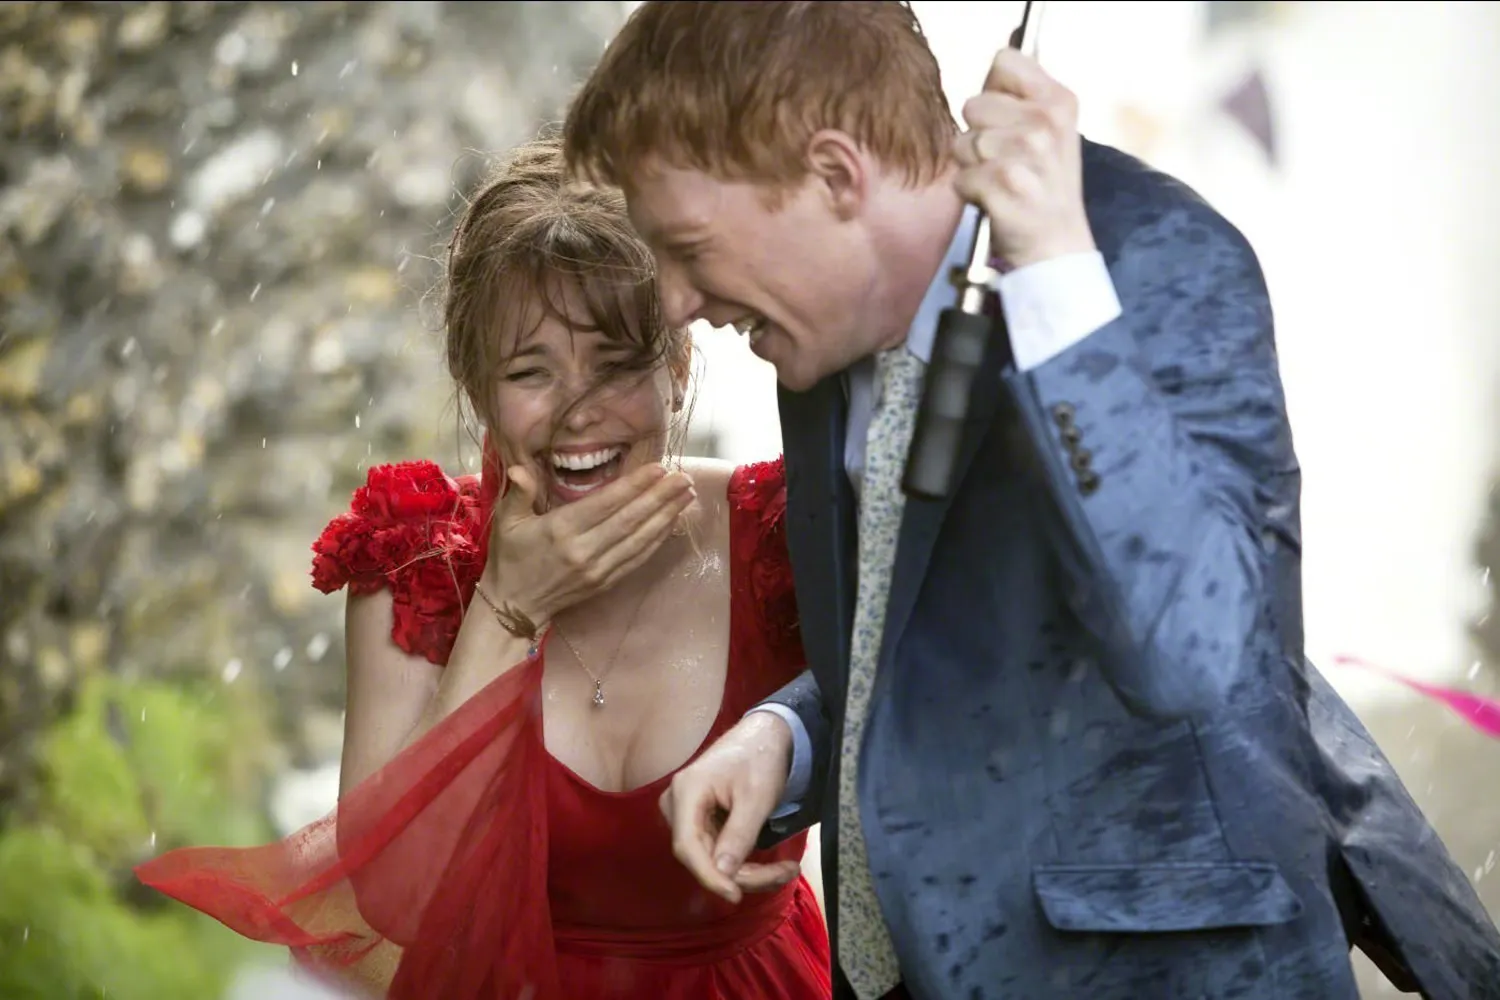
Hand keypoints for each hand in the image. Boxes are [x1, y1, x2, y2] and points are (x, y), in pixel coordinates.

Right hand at [485, 461, 695, 622]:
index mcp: (561, 530)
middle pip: (630, 520)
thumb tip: (521, 469)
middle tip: (684, 478)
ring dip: (666, 517)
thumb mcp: (506, 521)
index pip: (606, 504)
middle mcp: (583, 550)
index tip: (658, 468)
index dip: (635, 486)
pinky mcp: (606, 582)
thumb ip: (519, 492)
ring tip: (687, 495)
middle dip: (660, 497)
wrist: (514, 606)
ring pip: (639, 540)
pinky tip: (671, 522)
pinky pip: (637, 559)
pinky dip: (657, 540)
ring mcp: (598, 569)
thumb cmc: (510, 557)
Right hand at [660, 712, 798, 902]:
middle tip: (786, 873)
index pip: (687, 847)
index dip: (709, 876)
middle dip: (743, 874)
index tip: (735, 896)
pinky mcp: (700, 822)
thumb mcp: (756, 798)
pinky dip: (745, 862)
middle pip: (702, 857)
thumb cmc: (760, 759)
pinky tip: (774, 866)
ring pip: (712, 859)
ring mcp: (686, 814)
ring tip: (788, 870)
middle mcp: (677, 805)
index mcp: (686, 793)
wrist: (764, 735)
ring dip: (748, 872)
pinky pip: (718, 852)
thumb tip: (722, 875)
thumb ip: (738, 836)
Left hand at [953, 47, 1095, 267]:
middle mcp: (1046, 122)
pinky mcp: (1004, 184)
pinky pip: (960, 177)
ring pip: (962, 143)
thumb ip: (1023, 98)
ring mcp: (1026, 153)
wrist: (1058, 246)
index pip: (1004, 62)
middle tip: (1006, 161)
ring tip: (1002, 182)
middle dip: (979, 135)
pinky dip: (970, 193)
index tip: (1007, 118)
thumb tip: (992, 71)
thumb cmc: (1044, 186)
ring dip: (973, 166)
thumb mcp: (1051, 132)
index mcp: (1059, 101)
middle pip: (973, 104)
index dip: (994, 89)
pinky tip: (996, 201)